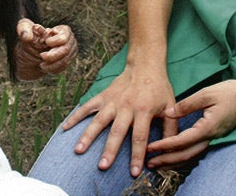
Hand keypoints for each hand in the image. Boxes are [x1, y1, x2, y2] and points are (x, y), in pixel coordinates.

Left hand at [14, 18, 77, 79]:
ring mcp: (70, 51)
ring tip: (41, 64)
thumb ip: (23, 29)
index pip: (64, 36)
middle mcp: (70, 40)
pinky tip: (45, 67)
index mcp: (62, 29)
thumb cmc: (29, 36)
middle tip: (42, 56)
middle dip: (53, 55)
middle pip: (66, 49)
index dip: (56, 41)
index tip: (46, 42)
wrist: (30, 53)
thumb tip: (26, 36)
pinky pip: (64, 67)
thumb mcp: (23, 29)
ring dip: (52, 64)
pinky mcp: (68, 61)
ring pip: (65, 60)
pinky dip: (53, 69)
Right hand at [61, 65, 176, 177]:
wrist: (145, 65)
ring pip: (98, 121)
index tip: (134, 171)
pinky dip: (76, 117)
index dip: (137, 155)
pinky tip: (65, 128)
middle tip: (102, 166)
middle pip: (116, 132)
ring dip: (88, 136)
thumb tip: (169, 149)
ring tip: (78, 151)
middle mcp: (126, 106)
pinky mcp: (103, 96)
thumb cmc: (159, 88)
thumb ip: (170, 128)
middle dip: (109, 150)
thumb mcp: (170, 107)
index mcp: (144, 110)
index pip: (140, 137)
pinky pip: (87, 107)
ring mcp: (112, 101)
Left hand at [145, 78, 235, 169]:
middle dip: (167, 160)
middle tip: (149, 163)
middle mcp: (211, 137)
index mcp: (207, 128)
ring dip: (175, 160)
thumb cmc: (231, 92)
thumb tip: (168, 113)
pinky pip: (198, 150)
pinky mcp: (217, 135)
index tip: (150, 148)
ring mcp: (215, 138)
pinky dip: (185, 155)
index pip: (181, 141)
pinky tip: (177, 154)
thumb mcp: (206, 93)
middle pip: (186, 155)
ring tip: (159, 163)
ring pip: (192, 155)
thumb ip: (186, 104)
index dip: (164, 145)